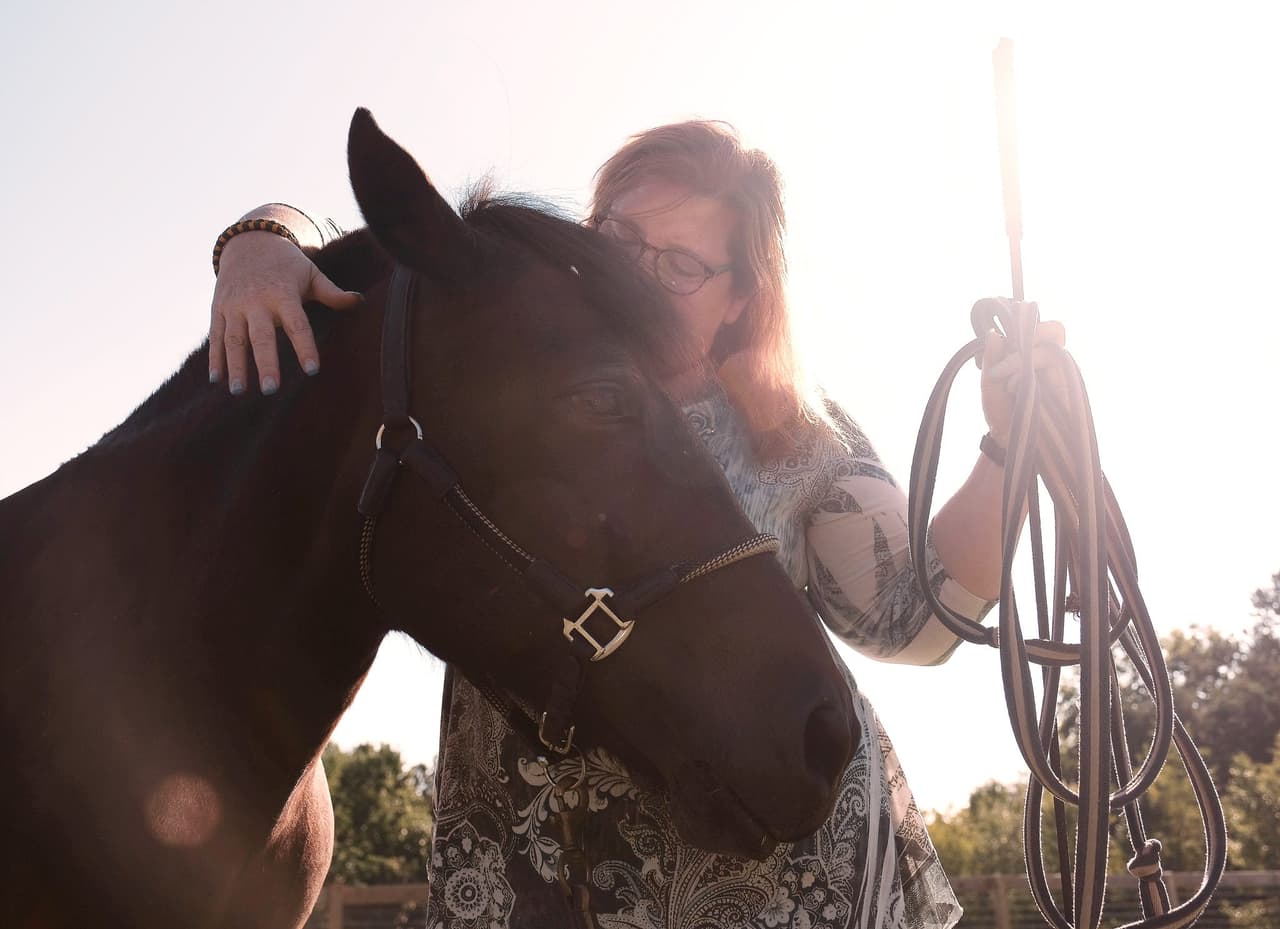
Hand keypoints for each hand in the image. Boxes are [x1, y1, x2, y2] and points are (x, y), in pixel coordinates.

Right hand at [208, 232, 363, 393]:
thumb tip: (359, 301)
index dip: (305, 347)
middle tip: (271, 390)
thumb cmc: (288, 264)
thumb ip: (332, 293)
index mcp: (283, 294)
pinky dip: (215, 358)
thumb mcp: (311, 274)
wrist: (249, 241)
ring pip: (234, 340)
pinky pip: (216, 337)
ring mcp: (234, 306)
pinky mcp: (219, 309)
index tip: (313, 370)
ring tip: (239, 392)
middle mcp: (256, 301)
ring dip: (236, 367)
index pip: (297, 324)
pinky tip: (217, 380)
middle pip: (262, 336)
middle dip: (265, 363)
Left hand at [978, 319, 1066, 443]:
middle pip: (1055, 330)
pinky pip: (1058, 370)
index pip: (1036, 327)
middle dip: (1031, 336)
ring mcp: (1061, 373)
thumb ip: (991, 359)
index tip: (997, 346)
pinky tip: (1016, 389)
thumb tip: (992, 333)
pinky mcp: (1068, 388)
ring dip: (1023, 362)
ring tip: (1008, 383)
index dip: (1020, 326)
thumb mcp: (989, 386)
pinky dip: (1030, 375)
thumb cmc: (1001, 413)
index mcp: (1031, 354)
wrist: (1010, 443)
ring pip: (1051, 350)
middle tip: (1007, 356)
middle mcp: (1050, 361)